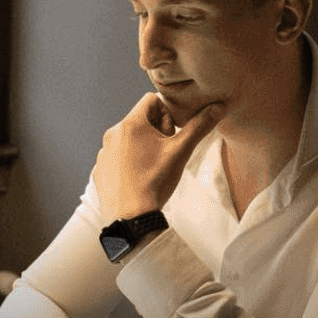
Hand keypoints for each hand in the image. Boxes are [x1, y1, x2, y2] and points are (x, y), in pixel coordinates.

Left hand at [92, 93, 222, 220]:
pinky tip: (141, 178)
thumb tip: (217, 107)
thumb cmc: (155, 182)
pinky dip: (131, 161)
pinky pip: (119, 156)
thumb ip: (199, 126)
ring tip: (155, 167)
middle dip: (158, 130)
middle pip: (141, 119)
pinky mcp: (101, 169)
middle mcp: (112, 134)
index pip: (152, 100)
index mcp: (130, 124)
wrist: (130, 218)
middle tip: (167, 152)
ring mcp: (104, 152)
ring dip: (145, 146)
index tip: (173, 133)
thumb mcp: (181, 151)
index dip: (168, 113)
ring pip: (130, 138)